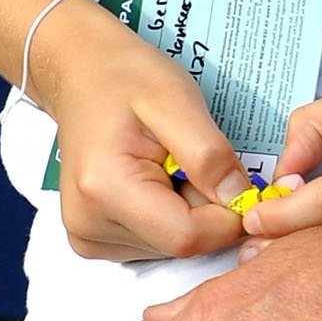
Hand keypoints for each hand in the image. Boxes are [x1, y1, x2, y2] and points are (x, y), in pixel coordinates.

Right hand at [30, 4, 245, 262]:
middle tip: (196, 158)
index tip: (238, 178)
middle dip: (206, 208)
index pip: (187, 237)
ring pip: (171, 246)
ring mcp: (87, 238)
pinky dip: (170, 214)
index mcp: (105, 189)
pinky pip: (154, 242)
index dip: (227, 215)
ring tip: (171, 163)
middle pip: (180, 243)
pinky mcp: (94, 241)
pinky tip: (157, 179)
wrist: (81, 75)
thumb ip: (209, 154)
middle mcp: (88, 227)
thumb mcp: (177, 99)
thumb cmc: (127, 78)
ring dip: (189, 210)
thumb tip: (240, 201)